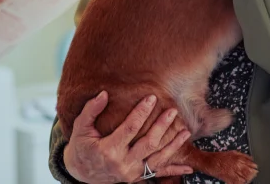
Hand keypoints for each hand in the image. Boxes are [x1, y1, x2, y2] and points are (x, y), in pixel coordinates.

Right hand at [63, 92, 192, 182]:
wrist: (81, 172)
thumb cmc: (81, 146)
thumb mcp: (80, 128)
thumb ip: (91, 110)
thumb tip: (103, 94)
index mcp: (108, 150)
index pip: (129, 129)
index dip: (141, 113)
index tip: (152, 98)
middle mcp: (122, 163)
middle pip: (147, 144)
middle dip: (162, 127)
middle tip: (172, 111)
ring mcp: (131, 173)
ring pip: (157, 160)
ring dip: (173, 146)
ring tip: (185, 131)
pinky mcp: (137, 178)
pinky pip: (158, 175)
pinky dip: (174, 172)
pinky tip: (189, 167)